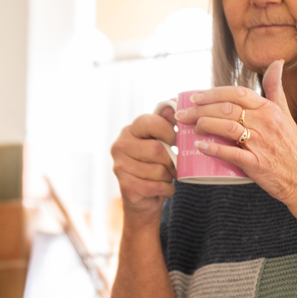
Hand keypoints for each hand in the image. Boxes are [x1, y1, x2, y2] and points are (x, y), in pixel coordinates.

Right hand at [110, 105, 176, 226]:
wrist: (144, 198)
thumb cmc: (156, 164)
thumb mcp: (161, 140)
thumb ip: (167, 121)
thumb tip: (177, 99)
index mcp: (130, 130)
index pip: (150, 122)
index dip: (168, 131)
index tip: (176, 140)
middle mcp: (120, 145)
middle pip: (156, 149)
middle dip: (172, 160)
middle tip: (175, 165)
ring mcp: (119, 166)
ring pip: (157, 170)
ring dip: (168, 176)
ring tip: (166, 176)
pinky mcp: (125, 186)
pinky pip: (156, 186)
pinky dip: (167, 189)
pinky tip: (164, 188)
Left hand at [174, 60, 296, 218]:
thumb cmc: (291, 146)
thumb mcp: (285, 114)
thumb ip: (276, 89)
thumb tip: (276, 63)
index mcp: (269, 109)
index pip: (237, 93)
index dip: (213, 93)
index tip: (194, 97)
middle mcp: (266, 123)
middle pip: (227, 109)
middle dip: (200, 109)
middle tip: (182, 114)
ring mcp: (261, 144)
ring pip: (227, 127)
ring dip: (204, 125)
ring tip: (190, 127)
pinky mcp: (257, 164)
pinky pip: (232, 154)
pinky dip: (214, 148)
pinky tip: (200, 145)